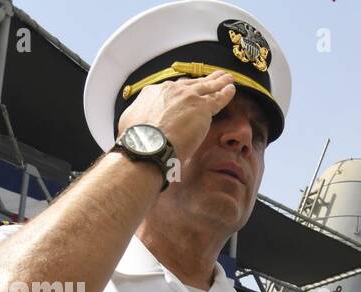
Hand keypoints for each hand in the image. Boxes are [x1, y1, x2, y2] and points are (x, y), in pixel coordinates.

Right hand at [117, 70, 236, 161]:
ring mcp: (188, 97)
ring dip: (218, 82)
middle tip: (212, 77)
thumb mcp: (130, 123)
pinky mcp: (202, 108)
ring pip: (207, 86)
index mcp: (153, 93)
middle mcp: (171, 90)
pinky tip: (231, 88)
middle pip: (191, 83)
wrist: (149, 146)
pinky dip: (226, 92)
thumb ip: (137, 119)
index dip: (181, 91)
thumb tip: (135, 126)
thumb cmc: (137, 141)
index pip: (172, 90)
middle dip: (203, 80)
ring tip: (227, 78)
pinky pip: (218, 97)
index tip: (186, 92)